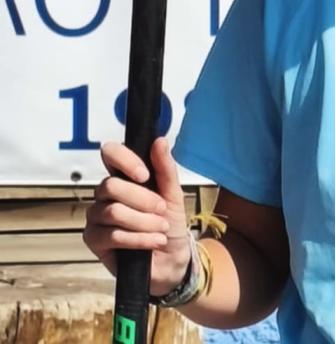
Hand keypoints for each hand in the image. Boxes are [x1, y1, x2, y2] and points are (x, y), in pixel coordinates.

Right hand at [83, 137, 191, 296]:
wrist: (172, 260)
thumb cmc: (169, 224)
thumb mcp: (174, 195)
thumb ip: (165, 169)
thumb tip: (159, 140)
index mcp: (124, 177)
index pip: (110, 153)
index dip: (126, 161)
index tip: (145, 175)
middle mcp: (105, 194)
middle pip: (111, 186)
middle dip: (144, 200)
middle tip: (162, 211)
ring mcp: (96, 217)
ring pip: (114, 212)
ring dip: (145, 222)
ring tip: (160, 230)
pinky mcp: (94, 241)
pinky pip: (112, 235)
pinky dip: (139, 239)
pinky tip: (154, 242)